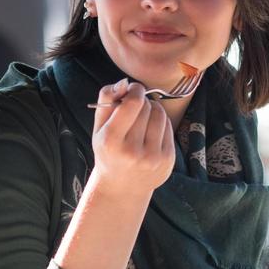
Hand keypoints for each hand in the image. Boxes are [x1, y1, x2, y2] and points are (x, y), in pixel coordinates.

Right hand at [90, 80, 173, 196]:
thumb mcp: (99, 127)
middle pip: (146, 107)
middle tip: (134, 110)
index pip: (133, 103)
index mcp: (111, 141)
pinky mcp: (167, 160)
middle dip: (141, 102)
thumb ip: (106, 99)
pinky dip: (160, 124)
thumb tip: (125, 82)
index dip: (136, 90)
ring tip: (143, 120)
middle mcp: (132, 151)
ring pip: (160, 114)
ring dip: (153, 110)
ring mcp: (152, 157)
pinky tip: (150, 133)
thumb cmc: (108, 151)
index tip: (133, 89)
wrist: (122, 187)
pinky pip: (168, 127)